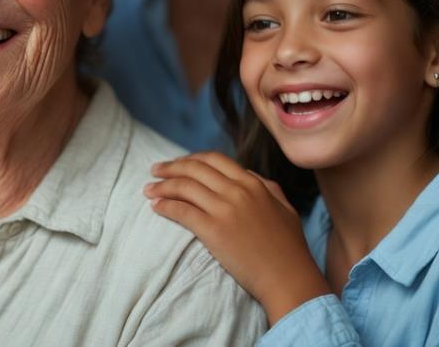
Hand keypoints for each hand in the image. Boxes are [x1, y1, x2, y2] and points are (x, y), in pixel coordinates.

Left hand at [144, 151, 329, 324]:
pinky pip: (182, 211)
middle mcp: (237, 191)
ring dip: (162, 186)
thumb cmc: (289, 248)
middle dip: (170, 167)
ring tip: (148, 189)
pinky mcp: (213, 231)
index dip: (191, 158)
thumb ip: (266, 186)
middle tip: (154, 170)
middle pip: (194, 169)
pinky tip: (156, 207)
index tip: (177, 163)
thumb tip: (246, 173)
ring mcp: (225, 210)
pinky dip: (165, 206)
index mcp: (253, 183)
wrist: (289, 280)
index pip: (213, 159)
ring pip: (184, 187)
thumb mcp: (284, 207)